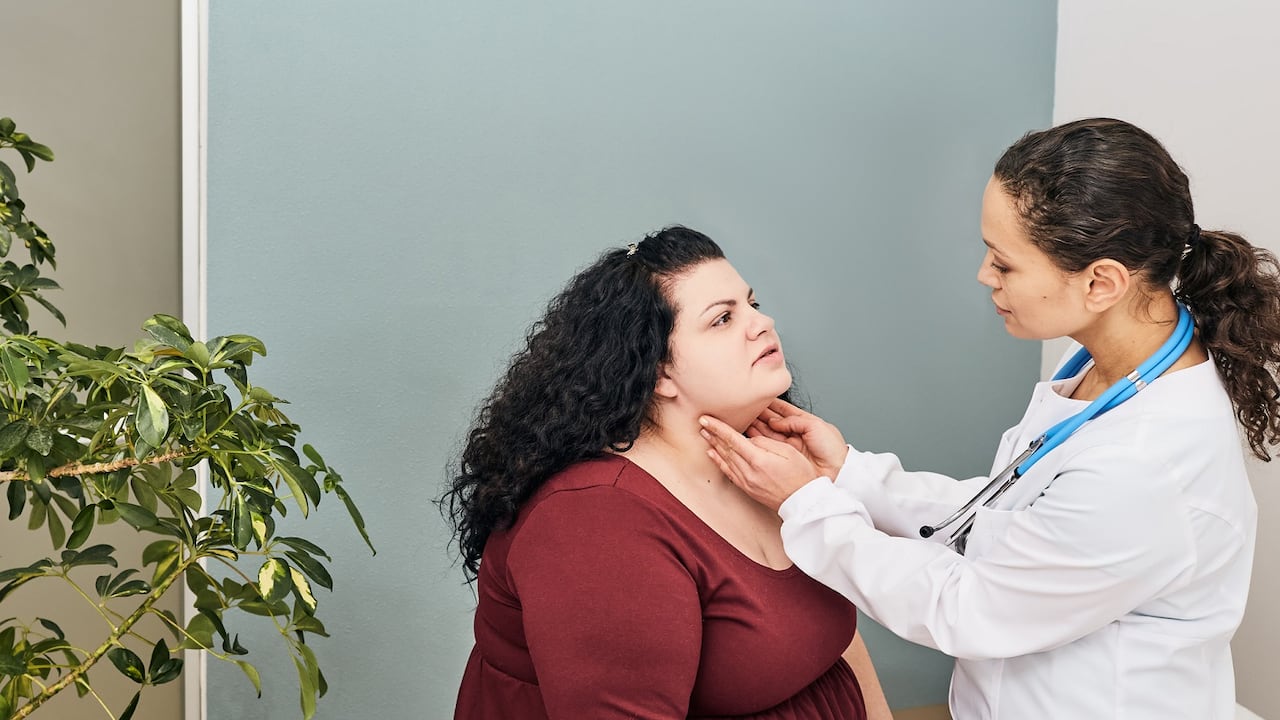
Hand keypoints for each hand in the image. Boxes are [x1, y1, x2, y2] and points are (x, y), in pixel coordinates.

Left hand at [699, 415, 822, 511]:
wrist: (803, 501)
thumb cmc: (801, 475)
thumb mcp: (788, 451)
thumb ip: (765, 442)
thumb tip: (749, 439)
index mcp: (759, 460)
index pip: (733, 439)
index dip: (718, 428)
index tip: (706, 419)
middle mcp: (749, 472)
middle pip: (726, 448)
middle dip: (712, 434)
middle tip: (701, 422)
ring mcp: (746, 482)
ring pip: (725, 459)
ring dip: (713, 445)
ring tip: (704, 434)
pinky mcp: (747, 488)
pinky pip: (729, 472)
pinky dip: (719, 462)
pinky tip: (712, 454)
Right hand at [745, 399, 847, 479]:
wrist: (837, 471)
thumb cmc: (832, 448)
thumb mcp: (815, 426)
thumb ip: (793, 421)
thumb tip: (774, 421)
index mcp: (805, 422)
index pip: (784, 410)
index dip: (771, 404)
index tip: (758, 398)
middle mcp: (795, 432)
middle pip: (774, 421)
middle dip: (760, 414)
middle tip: (745, 408)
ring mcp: (790, 445)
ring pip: (769, 433)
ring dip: (757, 426)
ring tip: (744, 419)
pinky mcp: (786, 457)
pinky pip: (770, 446)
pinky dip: (759, 439)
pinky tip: (749, 433)